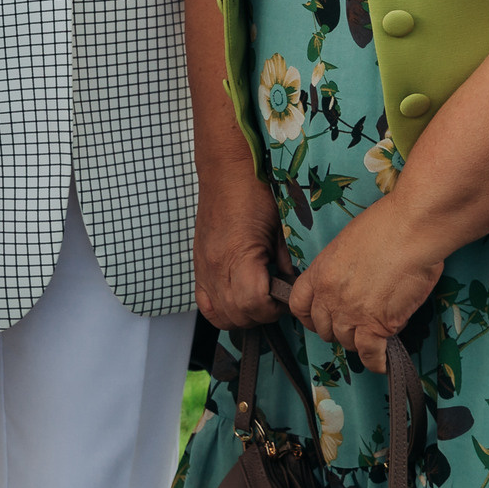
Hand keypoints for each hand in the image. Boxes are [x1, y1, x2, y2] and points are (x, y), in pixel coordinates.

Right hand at [194, 166, 282, 329]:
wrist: (225, 171)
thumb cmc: (252, 193)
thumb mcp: (278, 229)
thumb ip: (284, 264)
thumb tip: (290, 285)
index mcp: (238, 255)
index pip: (254, 303)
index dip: (273, 309)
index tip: (284, 299)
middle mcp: (216, 266)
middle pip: (237, 315)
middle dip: (260, 315)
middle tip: (274, 301)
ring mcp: (204, 268)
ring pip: (219, 314)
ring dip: (242, 316)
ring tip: (256, 301)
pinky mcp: (198, 266)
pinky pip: (204, 303)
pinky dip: (220, 310)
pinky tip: (235, 300)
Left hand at [287, 201, 444, 372]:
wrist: (409, 230)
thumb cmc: (386, 226)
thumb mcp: (348, 243)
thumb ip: (343, 267)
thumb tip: (354, 282)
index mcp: (320, 272)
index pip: (299, 305)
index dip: (308, 317)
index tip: (318, 320)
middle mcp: (330, 296)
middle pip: (324, 329)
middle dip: (336, 330)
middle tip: (352, 327)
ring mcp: (352, 313)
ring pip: (347, 343)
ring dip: (358, 343)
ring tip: (372, 338)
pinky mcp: (378, 325)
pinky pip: (370, 354)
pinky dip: (376, 361)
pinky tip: (381, 362)